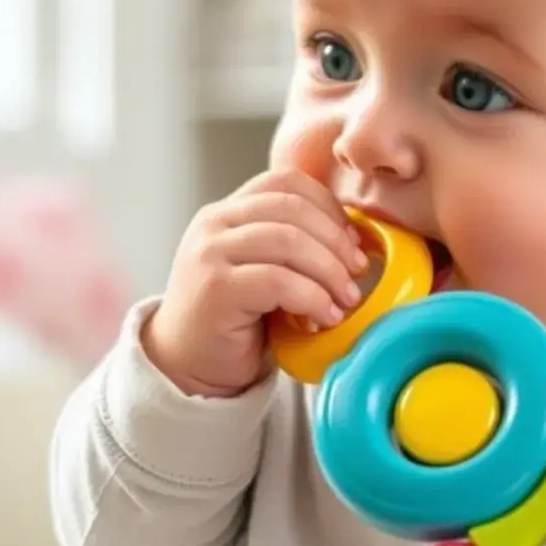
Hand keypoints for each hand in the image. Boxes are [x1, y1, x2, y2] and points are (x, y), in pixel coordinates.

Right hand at [142, 168, 367, 397]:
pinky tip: (326, 316)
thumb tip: (353, 239)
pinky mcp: (215, 288)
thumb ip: (292, 244)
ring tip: (347, 298)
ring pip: (289, 240)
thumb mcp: (265, 267)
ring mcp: (210, 253)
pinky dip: (313, 297)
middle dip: (336, 240)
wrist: (186, 364)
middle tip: (358, 271)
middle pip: (293, 208)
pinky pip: (278, 281)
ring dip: (329, 270)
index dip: (329, 206)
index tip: (353, 239)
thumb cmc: (235, 318)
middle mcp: (215, 223)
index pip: (287, 181)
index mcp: (229, 210)